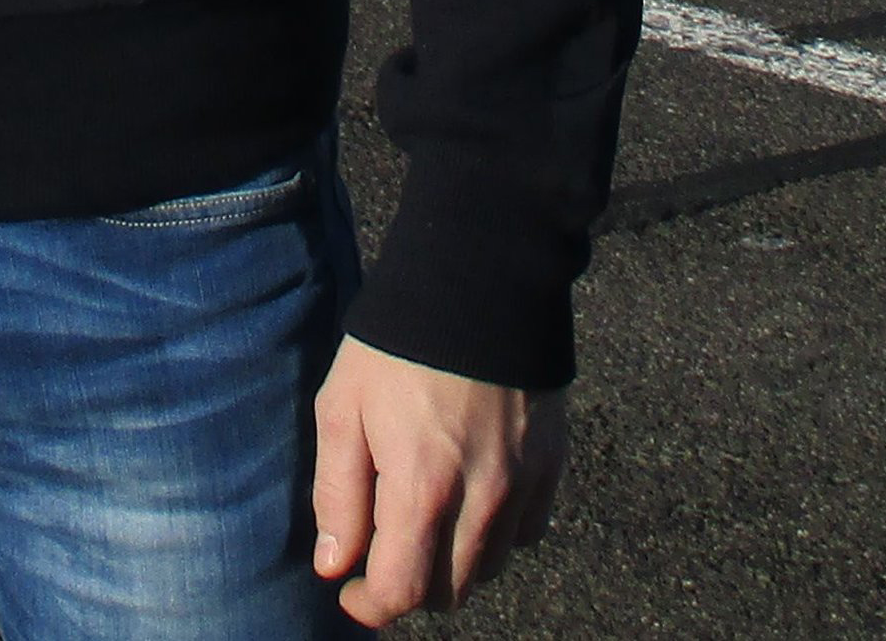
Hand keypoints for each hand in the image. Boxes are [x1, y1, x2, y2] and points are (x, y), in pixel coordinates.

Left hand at [310, 337, 564, 620]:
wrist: (477, 280)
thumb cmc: (396, 344)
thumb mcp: (342, 408)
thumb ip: (337, 494)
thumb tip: (334, 565)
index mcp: (423, 488)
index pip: (403, 592)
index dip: (370, 606)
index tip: (350, 590)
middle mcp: (482, 499)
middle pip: (449, 591)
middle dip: (409, 583)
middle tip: (384, 547)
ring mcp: (523, 484)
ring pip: (488, 567)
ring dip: (452, 561)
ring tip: (425, 516)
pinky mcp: (551, 465)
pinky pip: (525, 533)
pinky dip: (496, 533)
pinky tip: (471, 496)